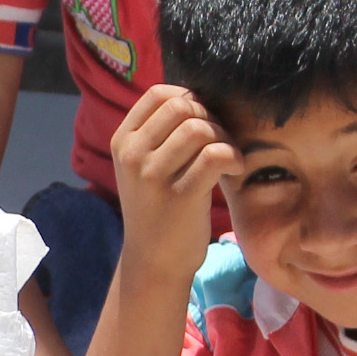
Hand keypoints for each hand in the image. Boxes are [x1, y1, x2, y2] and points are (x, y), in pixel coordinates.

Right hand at [107, 85, 238, 290]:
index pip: (158, 94)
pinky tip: (234, 170)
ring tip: (228, 157)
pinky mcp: (180, 196)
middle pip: (183, 106)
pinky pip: (214, 155)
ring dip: (224, 137)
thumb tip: (197, 97)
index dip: (190, 98)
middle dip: (210, 117)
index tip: (203, 121)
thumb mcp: (142, 167)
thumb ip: (158, 133)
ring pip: (199, 128)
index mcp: (122, 141)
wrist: (153, 261)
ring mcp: (153, 175)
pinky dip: (233, 157)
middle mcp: (132, 154)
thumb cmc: (156, 209)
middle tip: (219, 141)